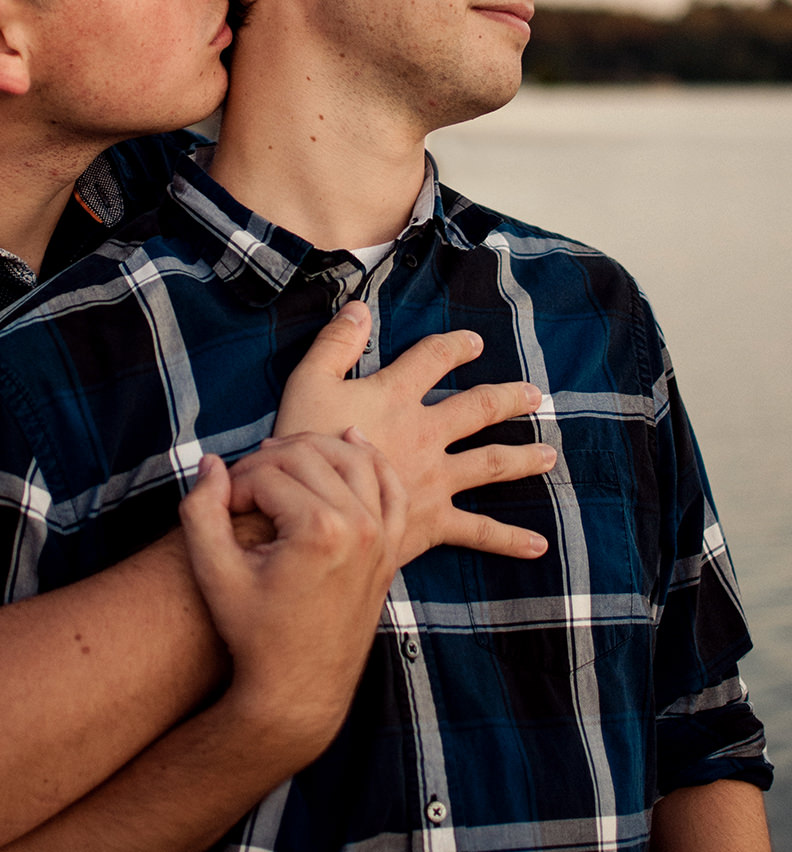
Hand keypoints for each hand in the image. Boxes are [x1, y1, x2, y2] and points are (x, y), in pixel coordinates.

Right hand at [179, 431, 406, 760]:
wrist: (299, 690)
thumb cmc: (253, 634)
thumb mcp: (215, 575)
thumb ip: (200, 512)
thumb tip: (212, 464)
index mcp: (319, 531)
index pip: (266, 474)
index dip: (233, 484)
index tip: (219, 507)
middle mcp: (359, 527)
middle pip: (307, 456)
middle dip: (265, 462)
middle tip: (239, 487)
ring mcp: (381, 536)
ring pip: (352, 459)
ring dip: (313, 448)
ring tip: (277, 457)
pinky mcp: (390, 547)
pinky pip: (390, 487)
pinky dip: (372, 459)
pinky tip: (351, 439)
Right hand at [271, 301, 555, 564]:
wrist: (311, 512)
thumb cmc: (302, 446)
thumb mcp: (307, 383)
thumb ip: (335, 343)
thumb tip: (359, 307)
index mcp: (396, 396)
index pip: (433, 358)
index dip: (454, 347)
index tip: (474, 342)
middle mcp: (426, 433)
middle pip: (478, 409)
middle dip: (508, 399)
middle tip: (533, 396)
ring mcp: (435, 478)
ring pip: (491, 464)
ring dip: (523, 457)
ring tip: (549, 455)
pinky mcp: (434, 520)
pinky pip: (479, 531)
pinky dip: (509, 539)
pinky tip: (538, 545)